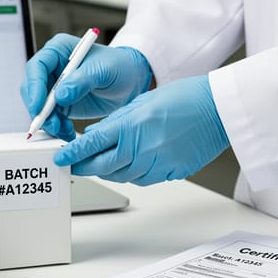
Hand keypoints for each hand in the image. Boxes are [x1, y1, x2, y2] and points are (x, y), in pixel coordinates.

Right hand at [19, 33, 152, 140]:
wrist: (131, 80)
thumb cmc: (119, 66)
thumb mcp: (104, 70)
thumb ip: (82, 80)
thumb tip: (60, 95)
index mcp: (58, 50)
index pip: (37, 67)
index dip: (34, 87)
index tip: (39, 106)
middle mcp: (52, 67)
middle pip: (32, 89)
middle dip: (39, 109)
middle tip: (51, 124)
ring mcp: (55, 86)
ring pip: (39, 106)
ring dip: (48, 121)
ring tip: (64, 130)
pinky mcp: (61, 103)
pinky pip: (51, 117)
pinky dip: (56, 127)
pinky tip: (67, 132)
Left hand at [53, 75, 229, 185]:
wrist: (218, 109)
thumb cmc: (185, 98)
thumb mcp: (141, 102)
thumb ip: (116, 122)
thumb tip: (95, 135)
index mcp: (130, 126)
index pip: (90, 145)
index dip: (72, 154)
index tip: (60, 158)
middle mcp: (140, 149)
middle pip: (101, 167)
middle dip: (83, 167)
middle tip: (73, 165)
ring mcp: (156, 164)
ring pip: (121, 177)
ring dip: (107, 171)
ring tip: (100, 164)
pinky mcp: (170, 173)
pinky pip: (142, 179)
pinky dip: (131, 174)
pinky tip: (129, 165)